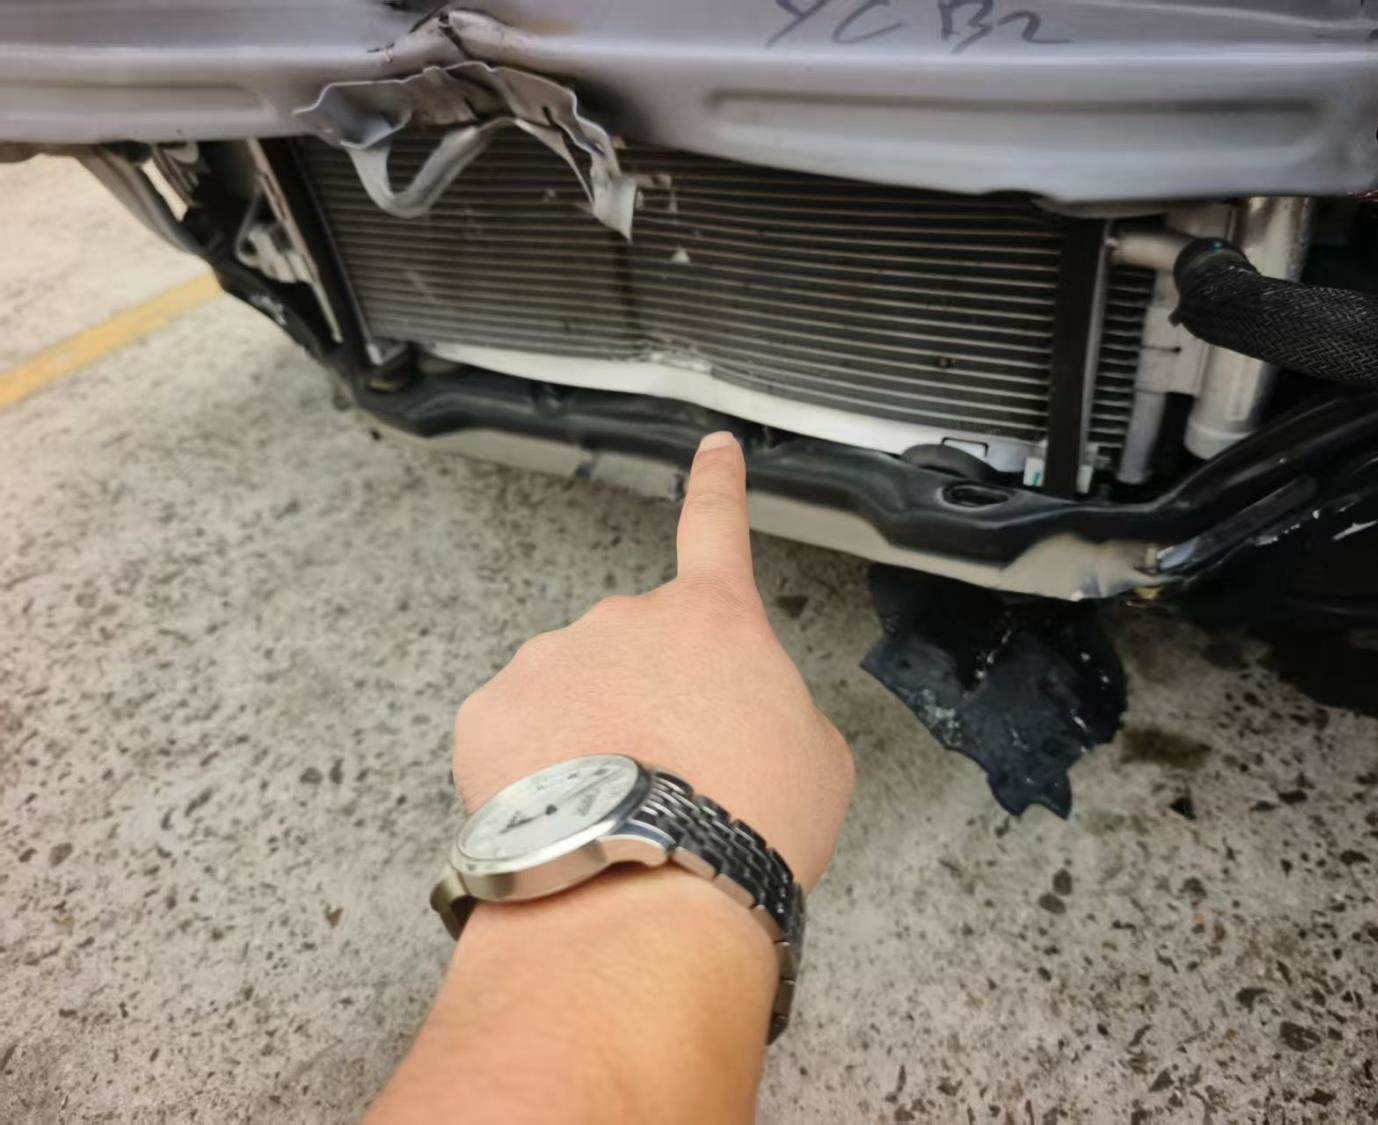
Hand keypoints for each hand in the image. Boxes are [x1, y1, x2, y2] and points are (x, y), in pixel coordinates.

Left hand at [451, 431, 853, 887]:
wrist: (653, 891)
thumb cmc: (746, 827)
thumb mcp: (818, 761)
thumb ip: (782, 712)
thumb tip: (748, 723)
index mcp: (714, 623)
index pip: (718, 530)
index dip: (718, 487)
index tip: (712, 450)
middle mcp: (626, 620)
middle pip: (634, 649)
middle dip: (643, 698)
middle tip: (667, 777)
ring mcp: (550, 659)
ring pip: (568, 691)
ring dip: (584, 736)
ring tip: (613, 809)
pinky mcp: (490, 711)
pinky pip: (512, 731)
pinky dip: (531, 769)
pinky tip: (562, 815)